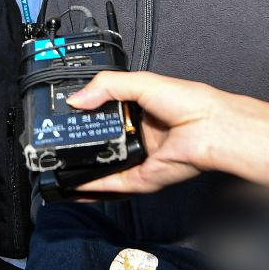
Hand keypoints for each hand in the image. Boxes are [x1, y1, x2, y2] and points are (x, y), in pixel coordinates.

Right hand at [68, 72, 268, 195]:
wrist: (212, 130)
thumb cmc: (191, 104)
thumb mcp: (141, 83)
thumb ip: (106, 86)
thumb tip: (77, 99)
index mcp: (141, 110)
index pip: (106, 113)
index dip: (86, 113)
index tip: (64, 114)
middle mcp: (140, 135)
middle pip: (103, 141)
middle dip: (81, 142)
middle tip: (55, 140)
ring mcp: (141, 158)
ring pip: (106, 167)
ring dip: (84, 168)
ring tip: (58, 165)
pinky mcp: (143, 179)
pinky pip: (114, 185)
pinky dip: (94, 186)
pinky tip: (75, 184)